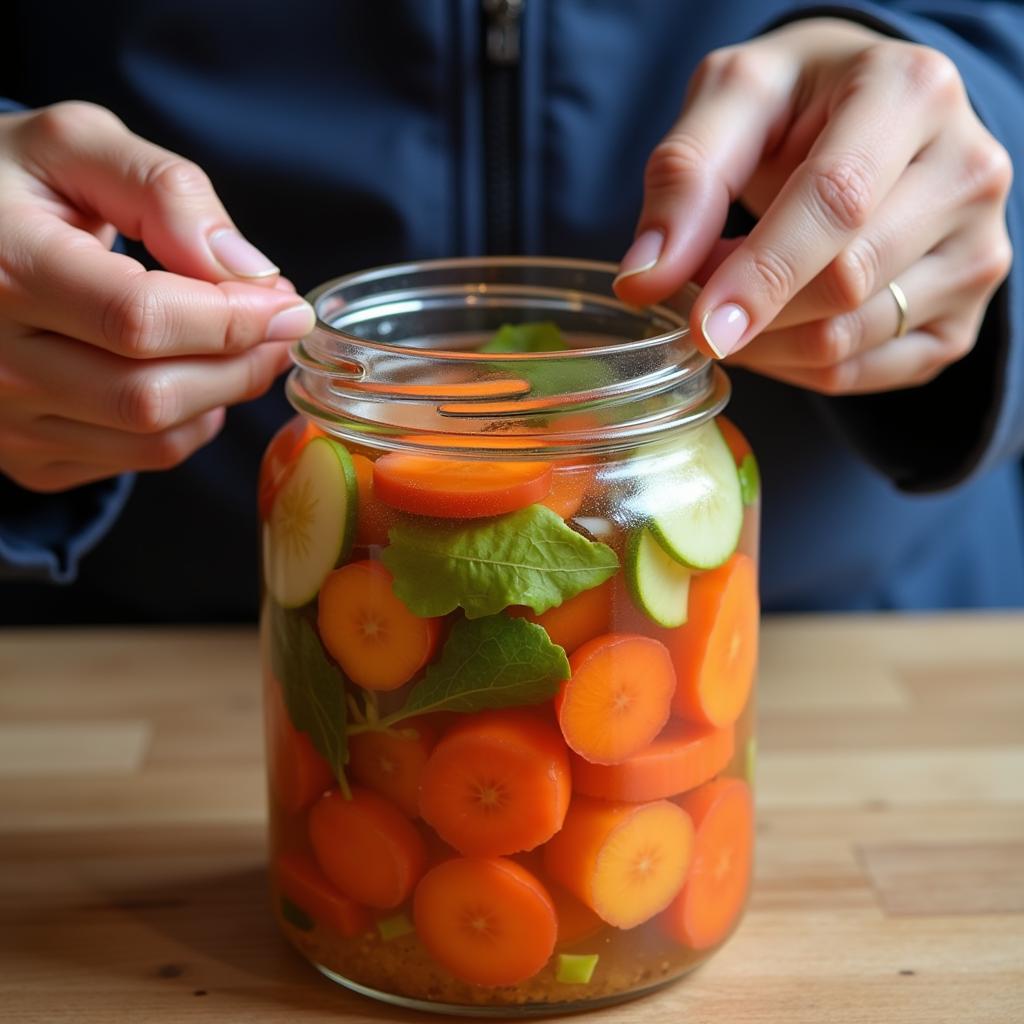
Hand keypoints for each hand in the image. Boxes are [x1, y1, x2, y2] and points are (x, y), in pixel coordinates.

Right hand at [0, 102, 314, 492]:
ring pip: (152, 438)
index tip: (288, 305)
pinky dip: (187, 424)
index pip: (140, 319)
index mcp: (1, 267)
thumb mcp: (76, 147)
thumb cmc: (11, 186)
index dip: (233, 319)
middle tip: (275, 330)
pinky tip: (187, 375)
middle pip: (151, 393)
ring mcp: (3, 420)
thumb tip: (248, 271)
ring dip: (221, 397)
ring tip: (236, 347)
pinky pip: (137, 459)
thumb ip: (166, 193)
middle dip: (240, 364)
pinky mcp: (24, 456)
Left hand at [614, 18, 1012, 394]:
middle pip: (843, 283)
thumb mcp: (732, 98)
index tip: (699, 326)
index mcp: (911, 93)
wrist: (873, 120)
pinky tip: (770, 327)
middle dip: (749, 305)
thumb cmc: (799, 104)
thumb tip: (645, 280)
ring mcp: (977, 254)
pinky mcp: (961, 320)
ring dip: (761, 341)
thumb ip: (685, 177)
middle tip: (697, 286)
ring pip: (846, 340)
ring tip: (732, 297)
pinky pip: (858, 374)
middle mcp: (967, 173)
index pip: (836, 202)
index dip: (760, 275)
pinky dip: (792, 367)